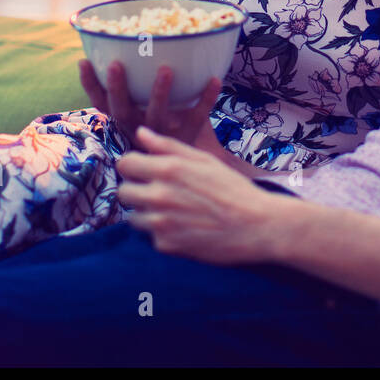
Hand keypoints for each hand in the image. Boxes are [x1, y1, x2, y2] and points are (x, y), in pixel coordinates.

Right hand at [79, 59, 218, 144]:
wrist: (184, 169)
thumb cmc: (158, 128)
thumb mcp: (137, 112)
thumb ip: (130, 87)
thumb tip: (117, 45)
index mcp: (125, 119)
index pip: (101, 103)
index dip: (90, 84)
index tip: (84, 61)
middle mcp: (140, 127)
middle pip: (123, 110)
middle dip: (117, 88)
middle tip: (116, 64)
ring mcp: (164, 133)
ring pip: (158, 115)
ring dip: (160, 92)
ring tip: (166, 69)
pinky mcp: (189, 135)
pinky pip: (198, 115)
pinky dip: (207, 98)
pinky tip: (215, 79)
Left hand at [117, 127, 286, 263]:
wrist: (257, 226)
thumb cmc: (233, 189)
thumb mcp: (204, 160)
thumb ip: (168, 146)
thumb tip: (140, 133)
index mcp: (168, 170)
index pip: (124, 164)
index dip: (133, 166)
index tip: (144, 170)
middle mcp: (159, 196)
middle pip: (123, 192)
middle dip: (136, 190)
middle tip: (157, 192)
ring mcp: (161, 223)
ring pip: (132, 217)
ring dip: (146, 213)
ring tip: (172, 211)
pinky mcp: (166, 246)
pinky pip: (150, 237)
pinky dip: (162, 233)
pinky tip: (183, 228)